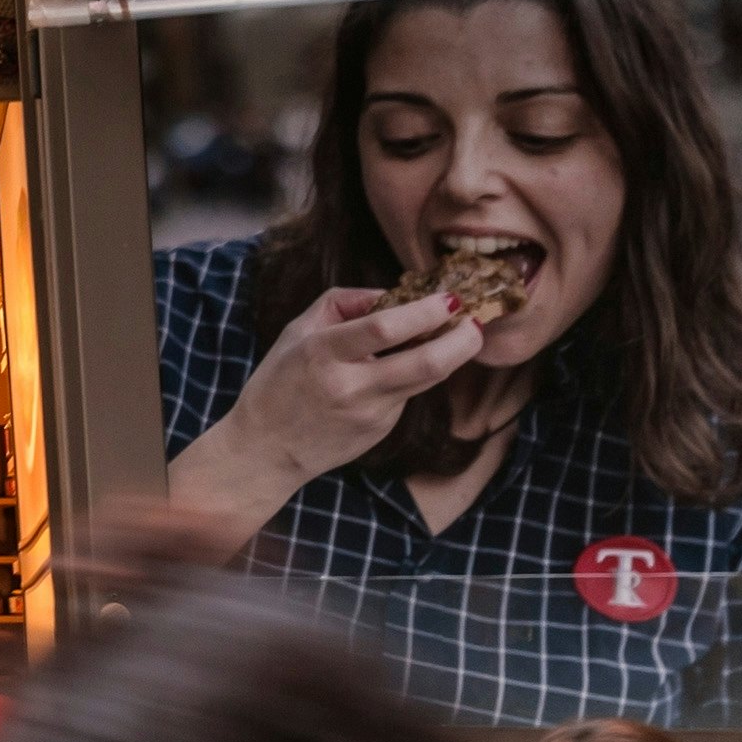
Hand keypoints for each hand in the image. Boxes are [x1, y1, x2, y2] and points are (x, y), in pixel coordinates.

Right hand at [165, 286, 483, 547]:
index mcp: (323, 353)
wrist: (266, 448)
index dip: (424, 311)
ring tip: (465, 334)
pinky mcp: (380, 430)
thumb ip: (343, 303)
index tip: (448, 297)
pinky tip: (405, 365)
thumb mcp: (297, 331)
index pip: (384, 328)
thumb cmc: (278, 382)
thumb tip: (390, 293)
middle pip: (424, 362)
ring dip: (453, 355)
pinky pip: (407, 394)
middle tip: (476, 322)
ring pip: (427, 380)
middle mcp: (351, 385)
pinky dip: (415, 375)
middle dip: (461, 339)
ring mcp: (370, 412)